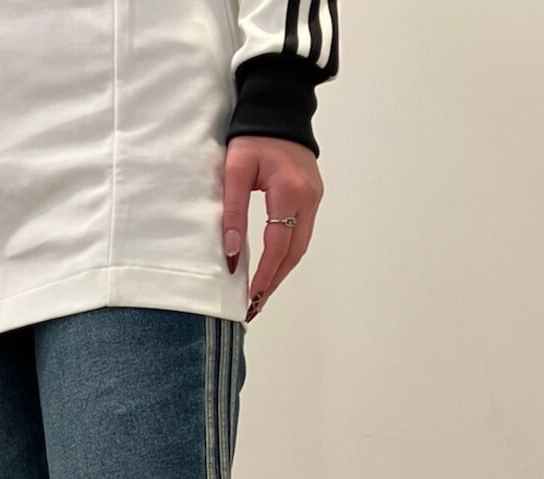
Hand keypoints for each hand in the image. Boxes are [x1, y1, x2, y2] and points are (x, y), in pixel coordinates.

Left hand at [222, 137, 323, 321]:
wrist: (278, 107)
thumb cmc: (254, 135)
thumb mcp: (235, 170)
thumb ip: (232, 212)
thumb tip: (229, 252)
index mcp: (290, 193)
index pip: (277, 246)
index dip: (264, 274)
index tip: (250, 297)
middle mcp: (308, 199)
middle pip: (293, 253)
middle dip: (274, 281)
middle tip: (255, 305)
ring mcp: (313, 198)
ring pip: (299, 246)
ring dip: (281, 271)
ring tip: (261, 292)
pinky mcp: (311, 196)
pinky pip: (301, 233)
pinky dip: (286, 254)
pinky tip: (272, 265)